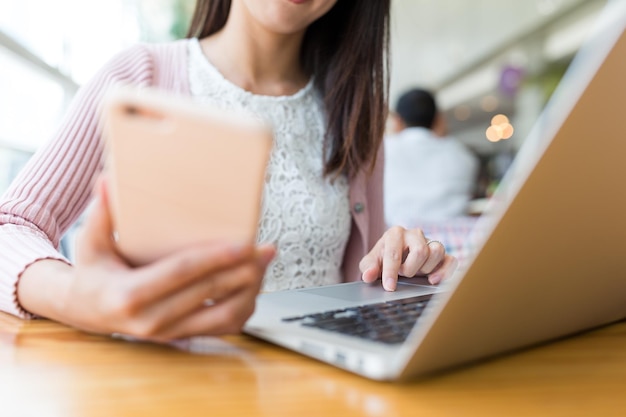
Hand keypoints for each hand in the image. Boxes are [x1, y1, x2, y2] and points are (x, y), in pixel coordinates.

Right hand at [20, 179, 274, 341]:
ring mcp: (169, 334)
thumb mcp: (90, 242)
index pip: (180, 273)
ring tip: (264, 264)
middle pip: (209, 294)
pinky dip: (244, 307)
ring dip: (250, 290)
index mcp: (129, 295)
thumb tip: (107, 178)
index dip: (214, 258)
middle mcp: (151, 320)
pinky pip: (222, 328)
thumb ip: (102, 212)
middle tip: (266, 249)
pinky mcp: (182, 337)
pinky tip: (254, 286)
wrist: (87, 311)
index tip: (242, 244)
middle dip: (243, 270)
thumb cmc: (94, 272)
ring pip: (223, 316)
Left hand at [359, 226, 456, 290]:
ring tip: (417, 274)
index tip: (389, 287)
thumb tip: (368, 276)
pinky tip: (434, 280)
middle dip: (410, 269)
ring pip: (437, 251)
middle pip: (420, 251)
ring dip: (425, 269)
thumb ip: (368, 268)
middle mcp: (414, 234)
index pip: (395, 252)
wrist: (395, 259)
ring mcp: (430, 242)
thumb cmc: (383, 259)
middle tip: (403, 274)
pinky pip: (451, 260)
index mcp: (395, 233)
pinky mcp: (442, 254)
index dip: (391, 271)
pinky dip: (445, 271)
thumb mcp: (371, 262)